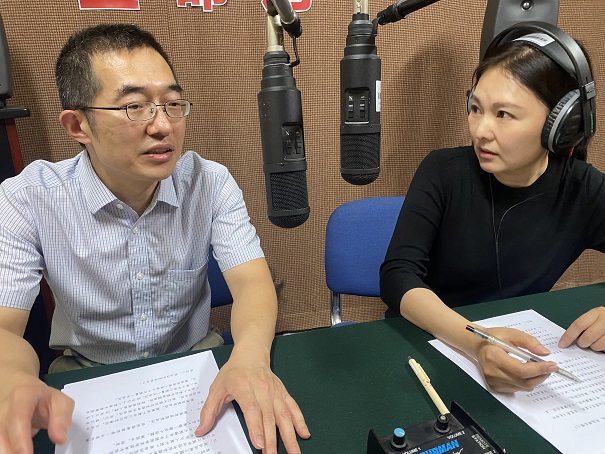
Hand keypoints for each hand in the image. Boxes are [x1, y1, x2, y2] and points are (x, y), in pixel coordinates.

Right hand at [0, 374, 73, 452]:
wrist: (21, 389)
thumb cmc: (41, 397)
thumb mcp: (60, 401)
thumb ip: (61, 419)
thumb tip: (59, 438)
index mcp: (22, 397)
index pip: (17, 419)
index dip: (20, 440)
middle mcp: (3, 409)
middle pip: (1, 435)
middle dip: (12, 452)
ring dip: (8, 452)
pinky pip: (0, 444)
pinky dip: (8, 450)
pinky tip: (16, 452)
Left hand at [195, 351, 309, 453]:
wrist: (251, 353)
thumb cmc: (234, 372)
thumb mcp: (216, 388)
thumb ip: (208, 410)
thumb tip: (201, 430)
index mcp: (244, 387)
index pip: (252, 409)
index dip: (256, 427)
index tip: (259, 444)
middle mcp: (262, 389)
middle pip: (269, 416)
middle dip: (272, 439)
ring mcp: (275, 392)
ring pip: (284, 415)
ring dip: (289, 435)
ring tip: (294, 452)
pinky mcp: (283, 393)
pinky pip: (293, 407)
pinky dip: (300, 421)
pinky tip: (304, 434)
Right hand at [473, 327, 557, 392]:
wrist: (478, 345)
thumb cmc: (494, 337)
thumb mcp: (511, 333)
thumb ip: (529, 342)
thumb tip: (544, 353)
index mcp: (493, 357)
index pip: (521, 370)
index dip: (539, 369)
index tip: (553, 365)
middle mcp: (492, 372)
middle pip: (524, 381)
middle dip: (541, 375)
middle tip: (550, 367)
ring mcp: (493, 382)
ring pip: (523, 387)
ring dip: (535, 379)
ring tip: (538, 368)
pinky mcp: (495, 387)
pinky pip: (518, 389)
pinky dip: (526, 382)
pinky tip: (525, 372)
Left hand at [559, 307, 604, 350]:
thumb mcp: (595, 318)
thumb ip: (584, 326)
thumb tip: (568, 339)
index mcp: (596, 313)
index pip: (578, 324)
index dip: (569, 336)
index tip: (562, 344)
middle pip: (588, 336)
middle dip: (582, 343)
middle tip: (583, 343)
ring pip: (598, 345)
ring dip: (594, 347)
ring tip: (596, 342)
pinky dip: (603, 349)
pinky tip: (603, 343)